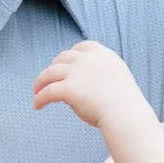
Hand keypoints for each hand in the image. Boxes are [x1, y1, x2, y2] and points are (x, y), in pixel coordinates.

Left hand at [32, 40, 153, 134]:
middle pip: (63, 57)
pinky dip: (40, 98)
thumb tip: (76, 80)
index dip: (70, 55)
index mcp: (104, 55)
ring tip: (37, 91)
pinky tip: (37, 106)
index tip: (64, 63)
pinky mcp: (69, 87)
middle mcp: (89, 59)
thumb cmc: (124, 104)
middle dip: (54, 67)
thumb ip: (98, 74)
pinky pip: (47, 92)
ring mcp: (77, 72)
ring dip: (41, 82)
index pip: (82, 47)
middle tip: (48, 79)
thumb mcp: (115, 78)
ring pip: (50, 72)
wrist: (126, 115)